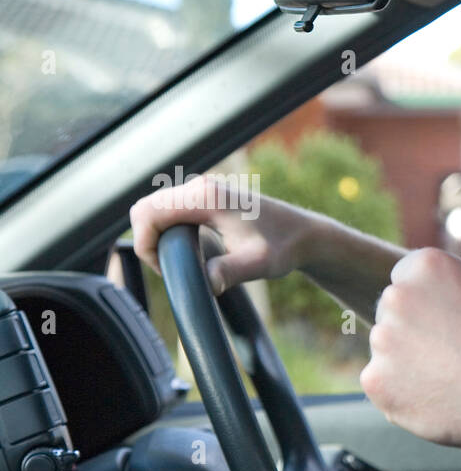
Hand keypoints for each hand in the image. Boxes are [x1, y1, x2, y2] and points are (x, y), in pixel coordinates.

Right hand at [128, 173, 312, 294]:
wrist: (305, 234)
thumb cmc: (284, 246)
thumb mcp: (258, 263)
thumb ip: (229, 271)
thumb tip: (207, 284)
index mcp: (206, 197)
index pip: (149, 213)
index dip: (145, 244)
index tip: (164, 270)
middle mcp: (201, 186)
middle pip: (145, 208)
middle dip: (147, 241)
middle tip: (170, 269)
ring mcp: (202, 188)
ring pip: (155, 208)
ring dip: (156, 235)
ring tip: (179, 263)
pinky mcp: (206, 196)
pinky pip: (170, 209)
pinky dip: (167, 229)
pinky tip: (186, 251)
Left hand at [360, 247, 460, 454]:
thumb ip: (441, 289)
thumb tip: (406, 297)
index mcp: (426, 265)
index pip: (405, 279)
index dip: (430, 304)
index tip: (452, 324)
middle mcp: (397, 295)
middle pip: (390, 312)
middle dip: (413, 330)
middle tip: (453, 355)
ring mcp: (383, 339)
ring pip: (386, 349)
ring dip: (407, 362)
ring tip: (451, 378)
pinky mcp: (375, 381)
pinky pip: (381, 384)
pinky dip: (402, 393)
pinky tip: (439, 398)